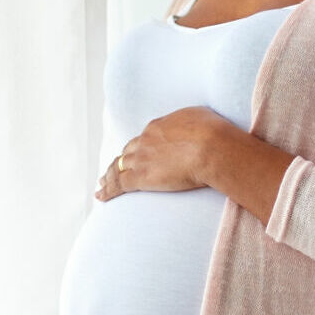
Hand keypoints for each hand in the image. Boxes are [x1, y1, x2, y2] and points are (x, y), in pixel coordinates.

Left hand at [94, 106, 230, 201]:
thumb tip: (193, 126)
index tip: (136, 155)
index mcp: (157, 128)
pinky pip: (118, 184)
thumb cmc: (213, 132)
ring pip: (117, 168)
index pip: (142, 140)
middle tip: (112, 169)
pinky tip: (101, 196)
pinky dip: (108, 191)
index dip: (137, 149)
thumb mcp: (200, 118)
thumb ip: (190, 124)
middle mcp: (145, 141)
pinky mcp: (141, 177)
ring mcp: (141, 159)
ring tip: (102, 185)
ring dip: (109, 177)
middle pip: (126, 153)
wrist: (211, 146)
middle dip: (119, 161)